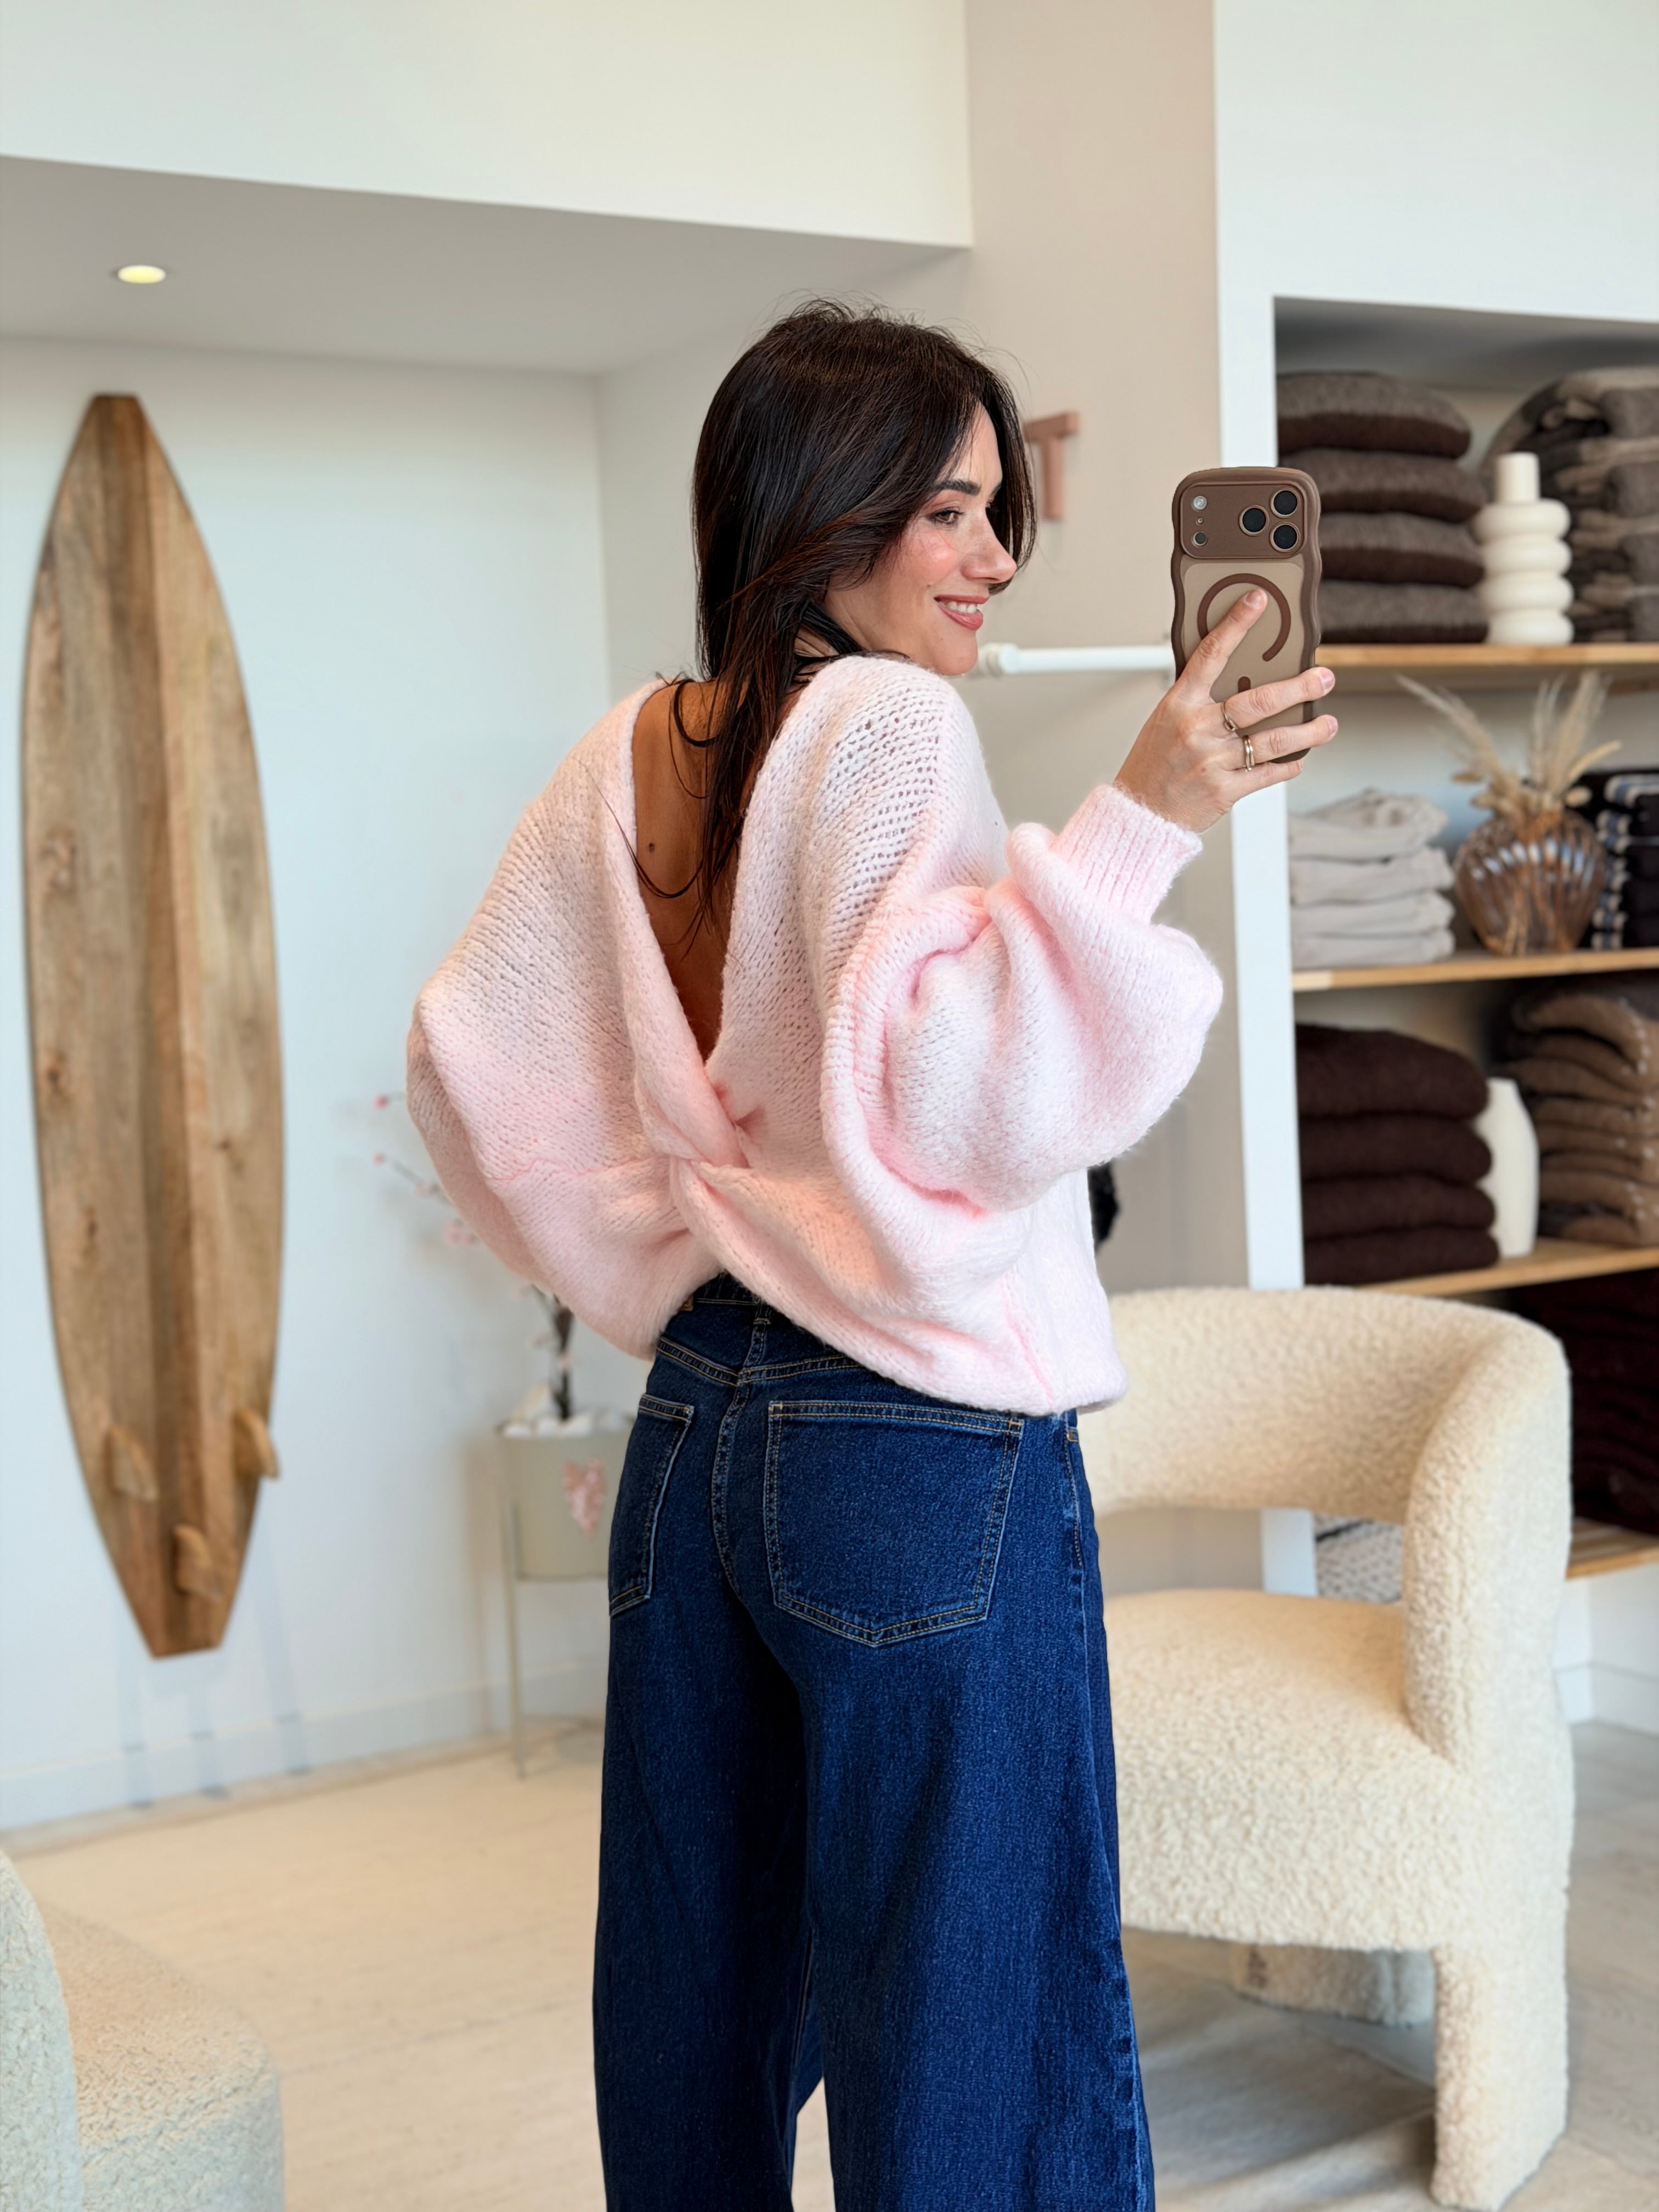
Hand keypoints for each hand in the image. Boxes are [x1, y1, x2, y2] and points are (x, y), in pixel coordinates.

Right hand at [1113, 590, 1337, 833]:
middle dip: (1299, 688)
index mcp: (1179, 704)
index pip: (1210, 653)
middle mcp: (1197, 730)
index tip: (1257, 601)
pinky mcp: (1224, 791)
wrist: (1139, 813)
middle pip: (1258, 701)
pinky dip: (1288, 765)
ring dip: (1308, 732)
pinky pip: (1267, 774)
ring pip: (1273, 741)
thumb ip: (1199, 700)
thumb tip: (1243, 679)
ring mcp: (1212, 761)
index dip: (1235, 624)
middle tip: (1323, 678)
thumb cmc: (1153, 764)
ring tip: (1328, 725)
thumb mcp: (1166, 720)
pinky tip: (1300, 758)